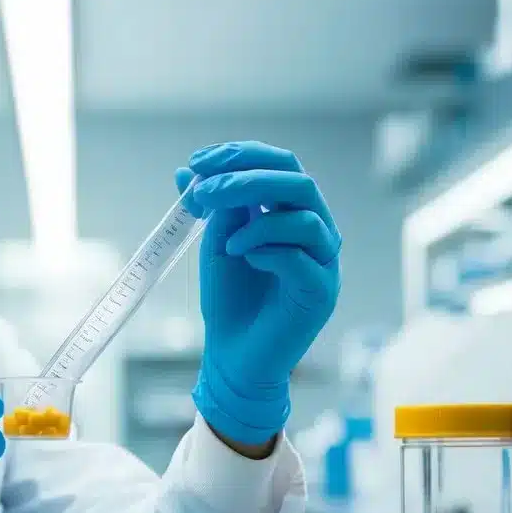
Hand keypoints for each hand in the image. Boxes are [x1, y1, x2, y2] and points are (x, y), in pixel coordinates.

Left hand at [175, 141, 340, 446]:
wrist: (234, 357)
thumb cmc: (230, 301)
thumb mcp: (216, 244)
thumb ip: (211, 207)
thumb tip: (188, 170)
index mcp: (291, 213)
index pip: (280, 164)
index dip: (241, 155)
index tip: (198, 162)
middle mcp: (316, 231)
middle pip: (297, 181)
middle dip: (246, 178)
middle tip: (205, 192)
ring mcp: (323, 262)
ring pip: (306, 215)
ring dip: (256, 217)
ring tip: (226, 241)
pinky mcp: (322, 292)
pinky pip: (302, 255)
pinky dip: (266, 249)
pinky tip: (243, 259)